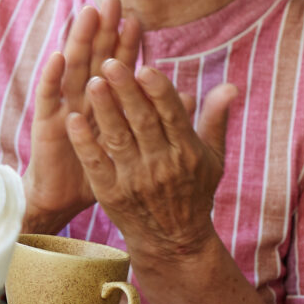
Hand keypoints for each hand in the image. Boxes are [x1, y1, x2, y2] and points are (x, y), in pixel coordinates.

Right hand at [25, 0, 140, 231]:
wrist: (66, 198)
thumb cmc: (104, 170)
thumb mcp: (136, 143)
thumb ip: (159, 116)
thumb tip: (187, 93)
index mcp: (106, 101)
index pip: (119, 65)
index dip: (127, 43)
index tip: (137, 19)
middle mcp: (83, 98)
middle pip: (95, 58)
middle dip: (103, 30)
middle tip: (111, 0)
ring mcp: (64, 107)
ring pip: (72, 68)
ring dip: (78, 41)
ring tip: (87, 15)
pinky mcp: (46, 123)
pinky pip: (49, 97)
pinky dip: (52, 77)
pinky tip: (58, 56)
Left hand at [67, 60, 237, 262]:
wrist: (173, 240)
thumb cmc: (194, 191)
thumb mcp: (212, 158)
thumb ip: (215, 120)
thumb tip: (230, 86)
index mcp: (187, 152)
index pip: (172, 116)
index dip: (158, 91)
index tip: (145, 67)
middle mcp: (162, 164)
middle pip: (142, 121)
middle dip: (126, 91)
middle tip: (110, 62)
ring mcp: (135, 179)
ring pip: (118, 138)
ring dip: (104, 109)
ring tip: (92, 81)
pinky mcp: (111, 193)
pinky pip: (96, 163)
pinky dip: (84, 142)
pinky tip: (73, 119)